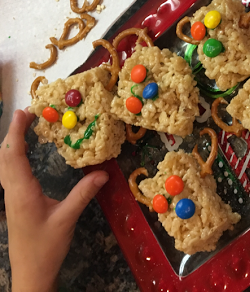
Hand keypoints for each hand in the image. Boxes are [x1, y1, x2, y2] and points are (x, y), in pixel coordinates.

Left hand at [0, 109, 108, 291]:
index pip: (14, 155)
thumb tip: (103, 172)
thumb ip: (83, 194)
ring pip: (4, 163)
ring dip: (12, 142)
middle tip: (28, 113)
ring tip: (25, 126)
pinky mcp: (15, 201)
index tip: (25, 113)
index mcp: (22, 191)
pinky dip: (15, 155)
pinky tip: (25, 153)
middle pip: (5, 155)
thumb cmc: (45, 247)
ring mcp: (11, 196)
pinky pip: (9, 171)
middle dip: (13, 132)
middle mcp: (12, 190)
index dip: (18, 132)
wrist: (30, 272)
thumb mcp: (67, 219)